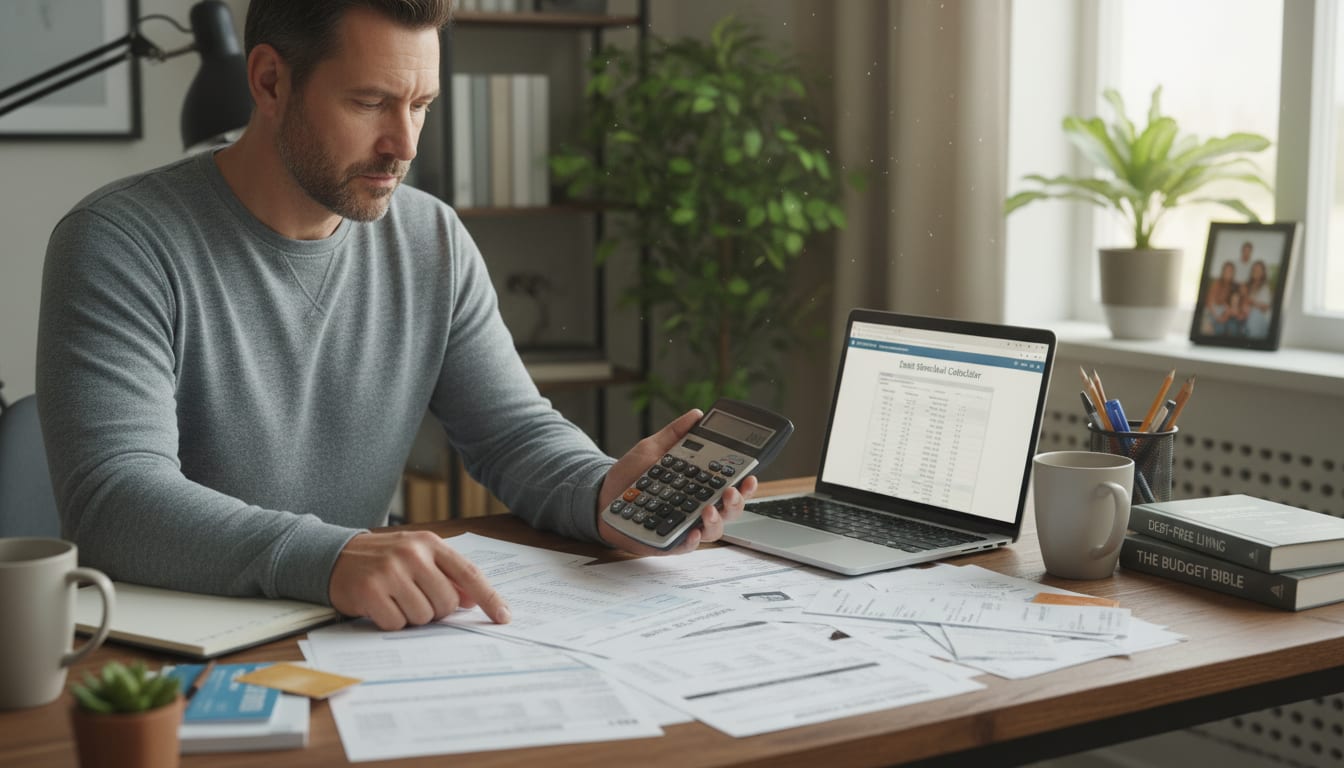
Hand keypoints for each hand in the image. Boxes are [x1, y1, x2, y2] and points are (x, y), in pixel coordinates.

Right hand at [328, 530, 509, 630]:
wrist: (335, 556)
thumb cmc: (384, 559)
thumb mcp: (418, 557)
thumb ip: (447, 575)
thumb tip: (473, 600)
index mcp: (430, 543)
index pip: (469, 574)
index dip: (490, 598)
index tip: (504, 617)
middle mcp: (412, 554)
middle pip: (446, 603)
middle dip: (435, 610)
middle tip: (416, 599)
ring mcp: (390, 571)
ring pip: (423, 616)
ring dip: (412, 617)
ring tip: (396, 599)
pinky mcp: (370, 591)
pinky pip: (397, 623)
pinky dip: (391, 621)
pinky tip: (381, 606)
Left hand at [597, 409, 758, 555]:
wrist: (600, 497)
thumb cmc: (630, 476)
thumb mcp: (653, 449)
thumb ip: (675, 434)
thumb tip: (696, 414)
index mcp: (698, 486)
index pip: (729, 486)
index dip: (745, 483)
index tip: (751, 474)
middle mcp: (696, 508)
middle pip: (729, 510)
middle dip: (736, 501)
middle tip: (731, 490)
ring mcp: (684, 526)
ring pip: (713, 531)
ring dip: (717, 520)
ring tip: (709, 509)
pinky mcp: (668, 542)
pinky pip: (686, 546)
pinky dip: (692, 541)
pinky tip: (693, 532)